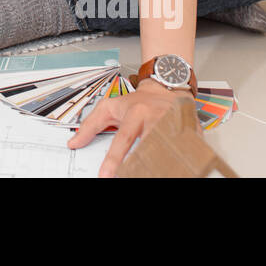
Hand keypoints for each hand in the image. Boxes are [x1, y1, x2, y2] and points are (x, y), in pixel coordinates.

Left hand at [67, 78, 197, 177]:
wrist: (165, 88)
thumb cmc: (137, 102)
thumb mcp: (109, 107)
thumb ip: (90, 125)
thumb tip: (74, 143)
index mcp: (136, 113)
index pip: (123, 139)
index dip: (114, 159)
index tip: (106, 175)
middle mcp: (156, 118)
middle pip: (149, 147)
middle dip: (139, 166)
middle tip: (129, 177)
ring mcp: (175, 125)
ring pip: (168, 150)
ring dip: (160, 166)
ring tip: (151, 174)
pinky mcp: (191, 132)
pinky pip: (186, 150)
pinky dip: (181, 163)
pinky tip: (175, 170)